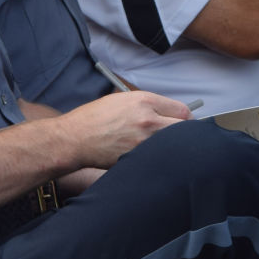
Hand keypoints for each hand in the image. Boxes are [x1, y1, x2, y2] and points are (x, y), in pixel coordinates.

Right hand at [57, 90, 188, 168]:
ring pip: (173, 144)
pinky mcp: (139, 157)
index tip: (181, 122)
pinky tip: (145, 154)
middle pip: (185, 128)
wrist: (73, 139)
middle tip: (173, 135)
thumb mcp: (120, 101)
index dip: (183, 118)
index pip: (183, 110)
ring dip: (169, 145)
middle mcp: (148, 120)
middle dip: (182, 132)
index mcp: (144, 101)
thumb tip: (166, 113)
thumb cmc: (92, 119)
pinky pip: (158, 156)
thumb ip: (147, 105)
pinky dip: (156, 156)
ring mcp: (145, 141)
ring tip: (157, 145)